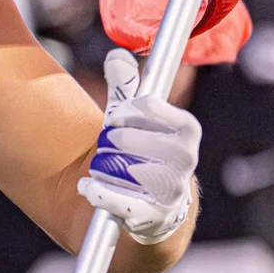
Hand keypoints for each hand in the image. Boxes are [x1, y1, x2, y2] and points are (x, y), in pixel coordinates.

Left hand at [77, 49, 198, 244]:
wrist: (154, 206)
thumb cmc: (143, 151)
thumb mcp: (136, 119)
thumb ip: (125, 88)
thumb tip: (116, 55)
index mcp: (185, 129)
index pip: (149, 107)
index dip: (126, 111)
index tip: (116, 117)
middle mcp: (185, 159)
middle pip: (129, 139)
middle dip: (111, 140)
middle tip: (108, 144)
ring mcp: (171, 189)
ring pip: (120, 168)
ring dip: (101, 166)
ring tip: (100, 166)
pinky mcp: (154, 216)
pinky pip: (118, 201)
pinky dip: (96, 192)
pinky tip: (88, 187)